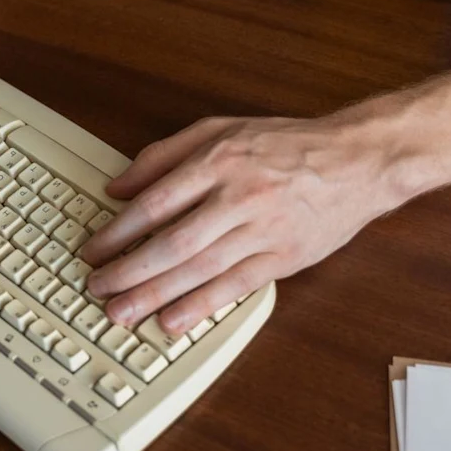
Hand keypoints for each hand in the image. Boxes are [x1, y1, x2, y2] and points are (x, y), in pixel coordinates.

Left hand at [81, 115, 396, 335]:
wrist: (358, 160)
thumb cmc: (284, 144)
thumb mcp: (220, 130)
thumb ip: (164, 155)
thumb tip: (118, 187)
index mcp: (217, 160)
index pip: (155, 202)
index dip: (118, 231)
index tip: (93, 250)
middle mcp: (238, 195)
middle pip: (172, 241)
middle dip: (128, 271)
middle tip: (97, 288)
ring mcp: (263, 229)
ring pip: (200, 269)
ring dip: (155, 295)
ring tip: (122, 312)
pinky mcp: (285, 257)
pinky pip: (236, 286)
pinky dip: (202, 306)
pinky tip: (172, 321)